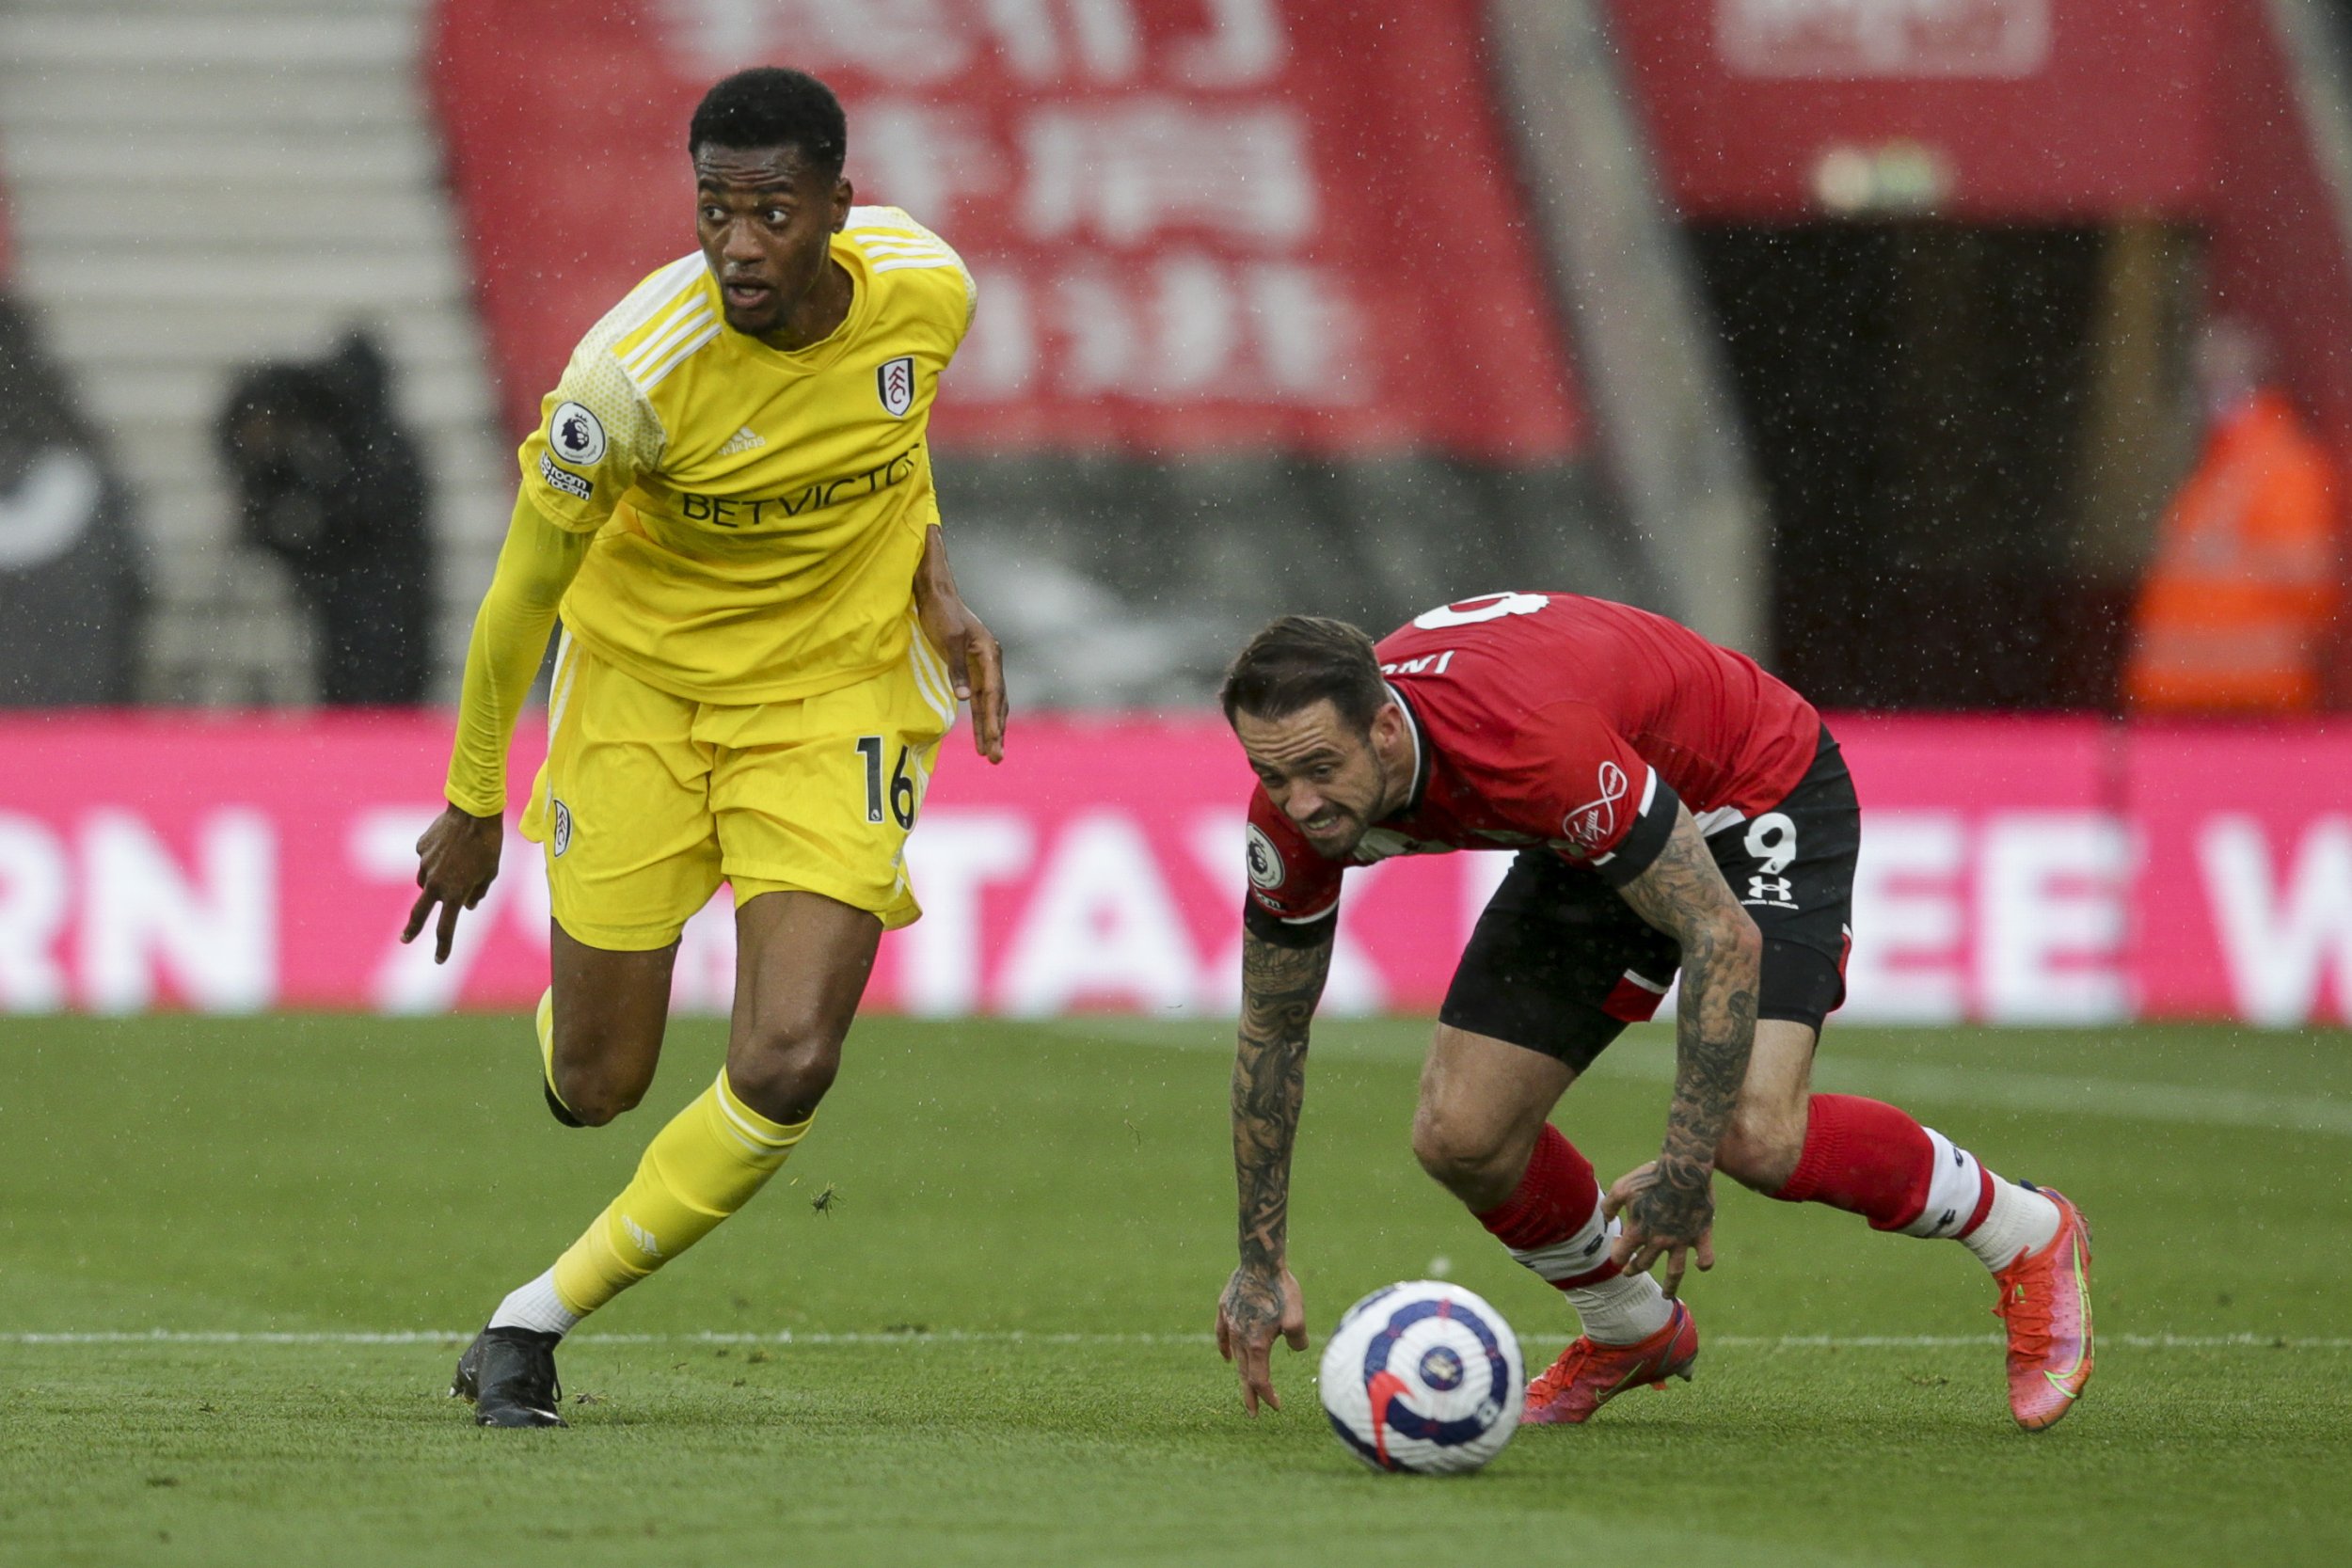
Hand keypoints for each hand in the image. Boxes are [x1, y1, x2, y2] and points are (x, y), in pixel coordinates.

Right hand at [400, 804, 503, 962]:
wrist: (473, 812)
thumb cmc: (489, 845)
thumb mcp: (491, 874)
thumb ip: (477, 893)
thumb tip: (466, 906)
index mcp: (454, 893)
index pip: (446, 928)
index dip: (443, 947)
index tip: (439, 960)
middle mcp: (435, 883)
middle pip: (419, 913)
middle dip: (412, 929)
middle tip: (405, 939)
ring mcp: (424, 865)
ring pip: (425, 882)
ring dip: (435, 882)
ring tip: (456, 863)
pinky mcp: (420, 849)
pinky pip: (427, 859)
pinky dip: (436, 858)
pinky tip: (451, 844)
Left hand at [912, 530, 1007, 764]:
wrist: (936, 595)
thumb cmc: (942, 614)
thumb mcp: (949, 640)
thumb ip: (956, 670)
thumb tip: (964, 699)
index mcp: (990, 655)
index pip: (992, 694)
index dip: (992, 719)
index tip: (992, 741)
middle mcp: (991, 663)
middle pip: (997, 703)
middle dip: (996, 731)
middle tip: (996, 759)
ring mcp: (983, 667)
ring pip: (991, 704)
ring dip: (991, 728)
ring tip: (992, 755)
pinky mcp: (972, 669)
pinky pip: (980, 699)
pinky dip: (982, 717)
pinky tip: (983, 733)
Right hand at [1215, 1264, 1307, 1415]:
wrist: (1259, 1260)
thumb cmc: (1281, 1287)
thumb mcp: (1297, 1315)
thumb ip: (1298, 1339)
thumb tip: (1297, 1348)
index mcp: (1256, 1344)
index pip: (1259, 1379)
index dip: (1267, 1396)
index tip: (1276, 1407)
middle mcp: (1239, 1337)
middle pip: (1244, 1373)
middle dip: (1250, 1394)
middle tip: (1253, 1413)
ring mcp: (1229, 1323)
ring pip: (1234, 1355)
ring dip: (1240, 1373)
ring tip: (1244, 1387)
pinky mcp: (1224, 1309)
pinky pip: (1221, 1336)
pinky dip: (1224, 1349)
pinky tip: (1226, 1356)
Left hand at [1604, 1158, 1715, 1298]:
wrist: (1683, 1168)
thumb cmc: (1651, 1177)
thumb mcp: (1622, 1187)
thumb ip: (1609, 1205)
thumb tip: (1605, 1219)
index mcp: (1639, 1231)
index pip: (1621, 1256)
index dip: (1616, 1253)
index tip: (1617, 1245)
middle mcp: (1659, 1241)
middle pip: (1644, 1265)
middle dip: (1634, 1269)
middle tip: (1631, 1270)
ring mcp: (1681, 1240)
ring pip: (1675, 1272)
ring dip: (1670, 1286)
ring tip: (1667, 1296)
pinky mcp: (1701, 1234)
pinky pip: (1706, 1257)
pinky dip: (1704, 1264)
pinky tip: (1699, 1265)